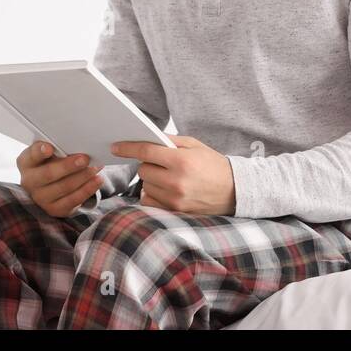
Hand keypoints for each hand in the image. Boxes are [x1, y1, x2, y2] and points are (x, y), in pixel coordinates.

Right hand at [16, 141, 100, 217]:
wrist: (52, 184)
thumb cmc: (52, 162)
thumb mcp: (50, 152)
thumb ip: (57, 147)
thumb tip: (75, 144)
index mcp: (26, 162)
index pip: (31, 156)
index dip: (39, 152)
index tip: (49, 148)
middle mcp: (29, 182)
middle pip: (48, 174)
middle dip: (68, 166)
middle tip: (85, 159)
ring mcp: (40, 198)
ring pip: (64, 187)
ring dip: (82, 176)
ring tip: (96, 167)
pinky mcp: (54, 209)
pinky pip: (73, 200)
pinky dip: (87, 189)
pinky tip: (97, 180)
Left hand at [112, 134, 235, 215]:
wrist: (235, 192)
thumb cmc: (214, 165)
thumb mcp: (195, 146)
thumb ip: (170, 141)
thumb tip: (147, 137)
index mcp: (182, 161)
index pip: (146, 152)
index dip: (128, 148)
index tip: (116, 147)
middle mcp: (176, 182)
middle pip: (143, 170)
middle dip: (148, 164)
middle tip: (161, 163)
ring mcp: (175, 199)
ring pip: (145, 186)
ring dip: (151, 180)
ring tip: (167, 177)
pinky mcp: (174, 212)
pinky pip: (149, 201)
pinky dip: (152, 194)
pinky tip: (165, 190)